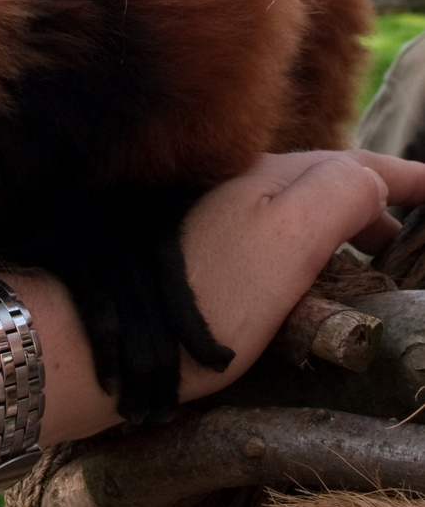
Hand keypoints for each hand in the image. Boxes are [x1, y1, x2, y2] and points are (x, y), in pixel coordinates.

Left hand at [178, 150, 424, 400]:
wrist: (110, 342)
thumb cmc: (207, 296)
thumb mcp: (287, 238)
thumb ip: (338, 195)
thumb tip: (371, 182)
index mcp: (264, 176)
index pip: (352, 164)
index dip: (403, 177)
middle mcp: (232, 187)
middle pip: (321, 183)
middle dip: (372, 204)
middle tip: (403, 244)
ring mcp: (206, 220)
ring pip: (292, 212)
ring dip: (337, 228)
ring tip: (363, 264)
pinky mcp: (188, 257)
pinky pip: (265, 238)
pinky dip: (302, 249)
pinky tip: (300, 281)